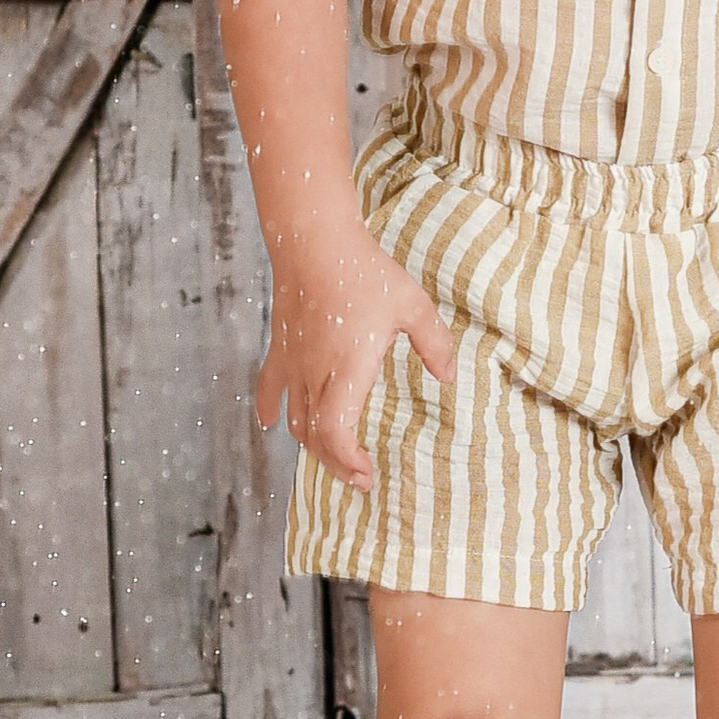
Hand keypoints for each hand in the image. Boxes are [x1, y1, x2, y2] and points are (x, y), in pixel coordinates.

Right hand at [257, 222, 456, 491]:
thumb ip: (434, 344)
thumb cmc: (365, 272)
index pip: (334, 432)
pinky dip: (269, 411)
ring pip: (294, 420)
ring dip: (312, 444)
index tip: (366, 474)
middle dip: (336, 464)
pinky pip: (269, 389)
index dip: (346, 461)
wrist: (314, 241)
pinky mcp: (280, 348)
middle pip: (315, 436)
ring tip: (333, 455)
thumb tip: (449, 378)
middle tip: (359, 477)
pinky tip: (271, 424)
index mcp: (347, 368)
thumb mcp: (413, 305)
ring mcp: (293, 363)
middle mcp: (315, 373)